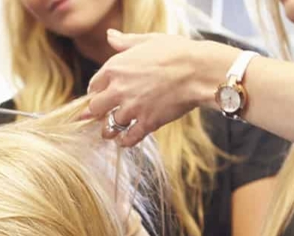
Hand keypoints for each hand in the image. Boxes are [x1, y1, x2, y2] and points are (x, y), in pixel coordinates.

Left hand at [86, 29, 236, 145]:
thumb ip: (125, 42)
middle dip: (97, 112)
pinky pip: (129, 138)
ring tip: (110, 132)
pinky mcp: (148, 123)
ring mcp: (132, 108)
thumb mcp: (148, 40)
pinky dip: (125, 141)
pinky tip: (125, 140)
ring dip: (109, 130)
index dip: (96, 91)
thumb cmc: (177, 52)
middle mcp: (119, 89)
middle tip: (100, 115)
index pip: (94, 85)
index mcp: (115, 68)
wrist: (199, 70)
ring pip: (109, 126)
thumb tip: (109, 36)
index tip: (100, 94)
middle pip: (95, 108)